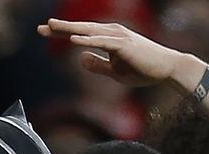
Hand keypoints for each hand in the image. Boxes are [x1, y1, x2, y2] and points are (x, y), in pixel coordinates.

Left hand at [37, 18, 184, 86]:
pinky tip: (73, 41)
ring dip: (70, 29)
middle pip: (81, 29)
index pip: (81, 34)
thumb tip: (80, 59)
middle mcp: (112, 32)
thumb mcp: (116, 71)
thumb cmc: (144, 69)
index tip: (44, 32)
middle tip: (40, 28)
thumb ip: (98, 65)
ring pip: (89, 31)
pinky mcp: (124, 45)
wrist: (167, 69)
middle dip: (60, 28)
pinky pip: (102, 42)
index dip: (62, 33)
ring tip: (52, 28)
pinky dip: (88, 40)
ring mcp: (118, 37)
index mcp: (108, 37)